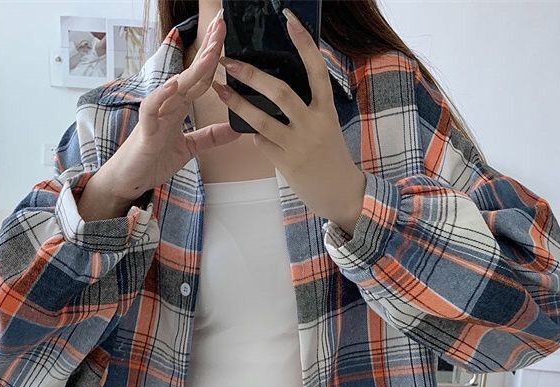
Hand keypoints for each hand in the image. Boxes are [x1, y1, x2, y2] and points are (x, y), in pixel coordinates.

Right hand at [106, 10, 241, 200]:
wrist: (130, 180)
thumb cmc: (153, 160)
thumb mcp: (190, 149)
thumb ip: (210, 137)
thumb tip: (235, 129)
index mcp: (179, 107)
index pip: (201, 77)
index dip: (214, 57)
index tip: (225, 34)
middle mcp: (168, 105)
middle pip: (192, 73)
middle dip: (207, 48)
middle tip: (221, 22)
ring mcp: (157, 116)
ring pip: (176, 87)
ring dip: (194, 69)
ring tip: (211, 52)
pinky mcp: (146, 131)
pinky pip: (153, 109)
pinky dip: (163, 96)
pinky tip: (175, 84)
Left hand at [211, 8, 365, 234]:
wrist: (340, 193)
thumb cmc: (331, 156)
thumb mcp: (326, 126)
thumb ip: (307, 108)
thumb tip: (278, 89)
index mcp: (326, 110)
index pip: (316, 69)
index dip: (304, 43)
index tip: (289, 19)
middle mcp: (313, 124)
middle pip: (280, 92)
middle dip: (251, 74)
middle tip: (230, 62)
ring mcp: (298, 145)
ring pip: (262, 119)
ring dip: (238, 103)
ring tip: (220, 90)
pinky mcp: (286, 163)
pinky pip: (262, 143)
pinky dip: (253, 134)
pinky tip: (248, 129)